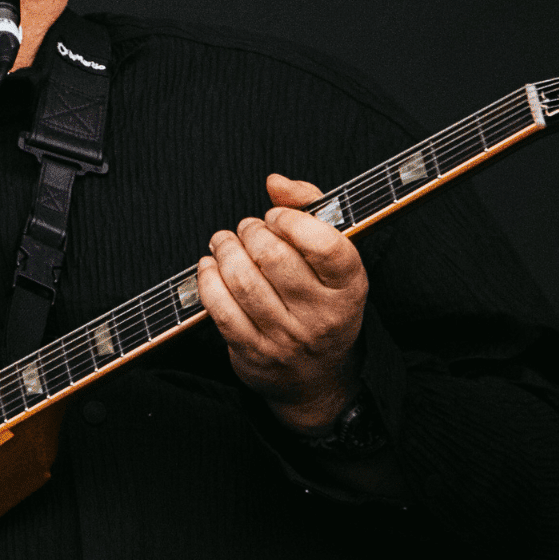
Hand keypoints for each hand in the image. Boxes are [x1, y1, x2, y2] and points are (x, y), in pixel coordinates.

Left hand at [197, 172, 368, 430]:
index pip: (325, 244)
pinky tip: (210, 267)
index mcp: (350, 286)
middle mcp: (322, 315)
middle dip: (250, 231)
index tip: (276, 216)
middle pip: (273, 258)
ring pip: (243, 282)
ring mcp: (287, 338)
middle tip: (247, 228)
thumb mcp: (332, 256)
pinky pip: (221, 310)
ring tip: (224, 242)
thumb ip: (310, 208)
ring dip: (225, 251)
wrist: (318, 377)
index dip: (291, 220)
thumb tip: (274, 182)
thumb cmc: (322, 300)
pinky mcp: (254, 354)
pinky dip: (208, 280)